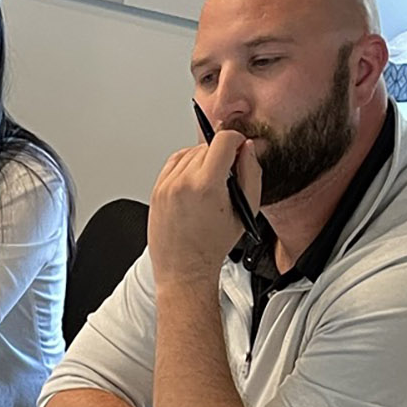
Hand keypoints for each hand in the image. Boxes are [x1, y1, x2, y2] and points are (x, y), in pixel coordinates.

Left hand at [148, 131, 259, 284]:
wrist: (184, 266)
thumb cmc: (213, 244)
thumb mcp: (245, 209)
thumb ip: (251, 172)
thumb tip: (247, 148)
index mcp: (206, 185)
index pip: (223, 140)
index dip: (237, 141)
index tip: (241, 149)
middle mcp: (182, 182)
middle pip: (207, 146)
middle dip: (222, 154)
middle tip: (229, 174)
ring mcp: (165, 185)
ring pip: (189, 152)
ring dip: (203, 159)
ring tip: (212, 182)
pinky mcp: (156, 189)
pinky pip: (173, 163)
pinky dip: (186, 165)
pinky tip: (196, 181)